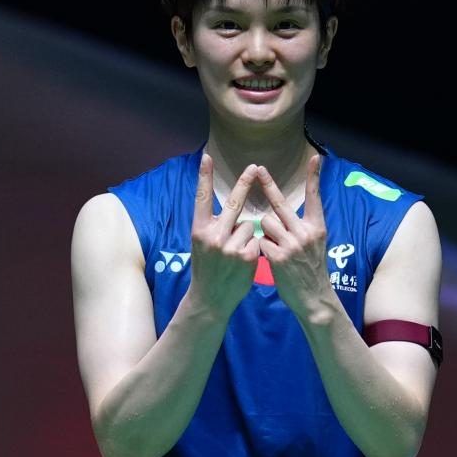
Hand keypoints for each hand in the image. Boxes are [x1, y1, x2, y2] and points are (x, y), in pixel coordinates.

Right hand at [187, 154, 260, 313]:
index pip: (202, 198)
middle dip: (245, 183)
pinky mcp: (247, 257)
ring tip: (236, 253)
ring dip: (248, 235)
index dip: (204, 177)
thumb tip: (231, 208)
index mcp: (199, 229)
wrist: (210, 298)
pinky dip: (255, 248)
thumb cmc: (207, 267)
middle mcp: (213, 236)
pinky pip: (258, 241)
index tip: (207, 157)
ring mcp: (230, 247)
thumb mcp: (201, 244)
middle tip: (254, 167)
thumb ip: (213, 225)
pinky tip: (244, 262)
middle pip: (234, 203)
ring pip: (250, 225)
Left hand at [256, 155, 338, 324]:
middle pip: (281, 204)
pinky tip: (271, 260)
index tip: (315, 158)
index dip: (314, 177)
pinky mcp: (279, 257)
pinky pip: (261, 242)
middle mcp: (306, 233)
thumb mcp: (314, 246)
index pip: (315, 198)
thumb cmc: (310, 271)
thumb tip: (279, 216)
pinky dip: (261, 248)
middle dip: (268, 185)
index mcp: (317, 227)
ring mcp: (292, 244)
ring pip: (265, 223)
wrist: (314, 298)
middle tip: (258, 168)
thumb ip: (300, 229)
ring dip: (263, 232)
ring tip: (273, 247)